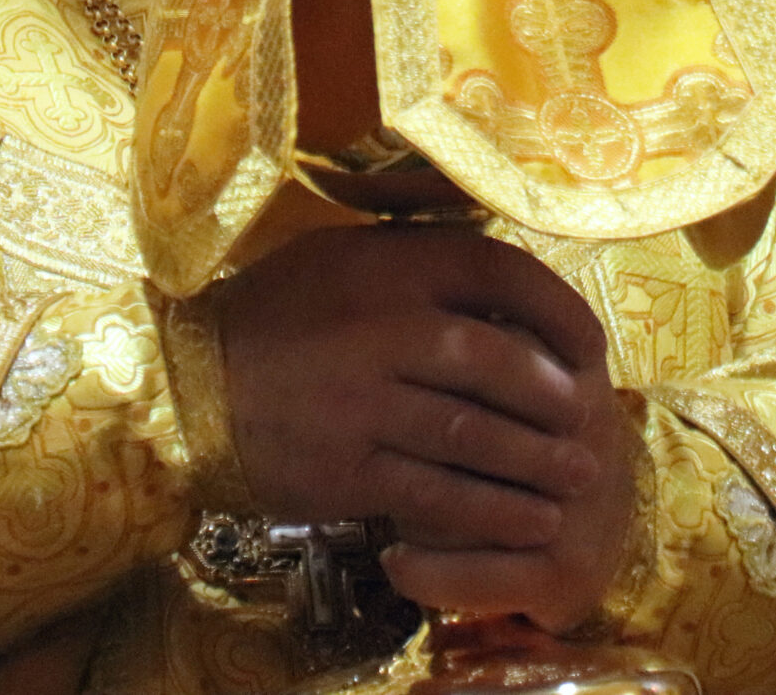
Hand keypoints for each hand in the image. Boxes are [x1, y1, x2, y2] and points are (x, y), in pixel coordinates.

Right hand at [207, 226, 634, 621]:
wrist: (182, 385)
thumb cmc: (274, 314)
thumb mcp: (340, 255)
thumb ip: (419, 255)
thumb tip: (507, 273)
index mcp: (389, 266)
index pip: (501, 275)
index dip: (561, 311)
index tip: (590, 346)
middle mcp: (382, 330)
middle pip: (501, 364)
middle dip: (559, 399)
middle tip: (593, 421)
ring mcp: (364, 404)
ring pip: (477, 436)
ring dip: (540, 462)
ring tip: (577, 475)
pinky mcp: (347, 470)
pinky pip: (437, 494)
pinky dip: (492, 512)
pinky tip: (528, 520)